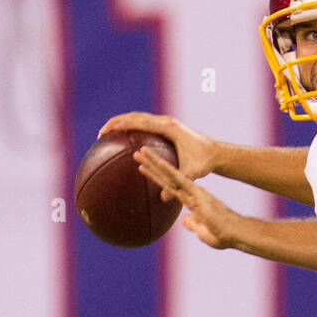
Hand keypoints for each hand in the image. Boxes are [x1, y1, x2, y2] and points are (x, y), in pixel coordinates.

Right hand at [98, 112, 217, 193]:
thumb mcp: (191, 173)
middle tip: (100, 134)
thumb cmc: (204, 162)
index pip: (137, 121)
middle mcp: (165, 121)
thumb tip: (163, 200)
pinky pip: (145, 125)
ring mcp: (166, 123)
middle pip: (134, 116)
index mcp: (167, 127)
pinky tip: (125, 142)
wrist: (216, 153)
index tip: (104, 132)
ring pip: (138, 118)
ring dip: (122, 124)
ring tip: (108, 135)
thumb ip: (177, 184)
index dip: (119, 125)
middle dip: (115, 123)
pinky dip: (133, 130)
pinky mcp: (167, 127)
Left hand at [134, 145, 238, 248]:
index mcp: (193, 200)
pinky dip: (168, 170)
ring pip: (170, 174)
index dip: (156, 177)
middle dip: (151, 164)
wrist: (237, 233)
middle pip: (167, 176)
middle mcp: (192, 192)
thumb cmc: (223, 235)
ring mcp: (194, 191)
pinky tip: (158, 162)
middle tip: (137, 152)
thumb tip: (184, 220)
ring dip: (155, 162)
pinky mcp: (197, 193)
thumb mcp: (204, 231)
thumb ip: (194, 224)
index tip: (143, 168)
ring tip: (141, 152)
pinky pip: (180, 180)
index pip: (170, 186)